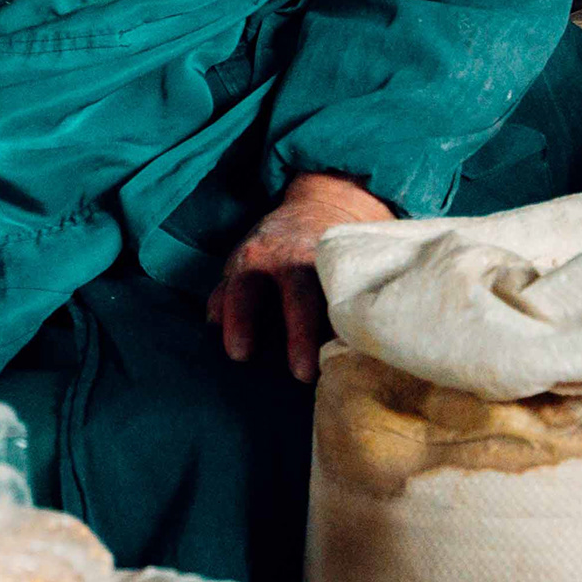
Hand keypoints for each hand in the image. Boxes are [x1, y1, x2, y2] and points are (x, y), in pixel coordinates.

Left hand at [211, 172, 392, 382]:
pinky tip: (368, 341)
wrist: (322, 208)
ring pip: (336, 295)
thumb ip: (227, 294)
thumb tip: (213, 324)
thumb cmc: (275, 252)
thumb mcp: (244, 263)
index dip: (239, 320)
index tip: (239, 354)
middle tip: (301, 373)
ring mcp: (330, 264)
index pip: (243, 291)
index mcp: (255, 262)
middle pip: (298, 296)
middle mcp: (293, 261)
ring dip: (339, 328)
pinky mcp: (357, 268)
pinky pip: (360, 293)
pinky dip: (362, 315)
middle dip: (300, 333)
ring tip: (345, 360)